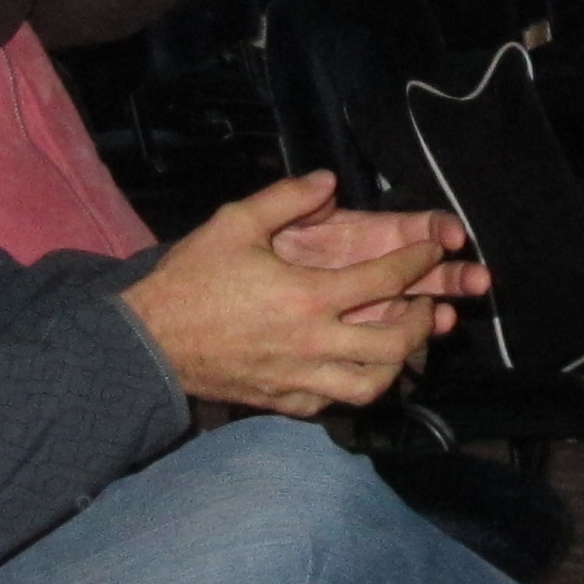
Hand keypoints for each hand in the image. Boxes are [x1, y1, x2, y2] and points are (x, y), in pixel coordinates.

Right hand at [122, 173, 455, 415]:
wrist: (149, 342)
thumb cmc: (191, 278)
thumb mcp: (234, 223)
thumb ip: (286, 198)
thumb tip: (329, 180)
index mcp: (307, 295)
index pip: (385, 280)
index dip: (418, 261)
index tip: (434, 250)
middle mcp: (313, 342)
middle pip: (393, 342)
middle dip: (421, 321)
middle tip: (425, 304)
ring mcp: (299, 378)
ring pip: (370, 385)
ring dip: (395, 364)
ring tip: (399, 343)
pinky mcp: (283, 400)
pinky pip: (333, 404)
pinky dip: (351, 387)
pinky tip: (352, 368)